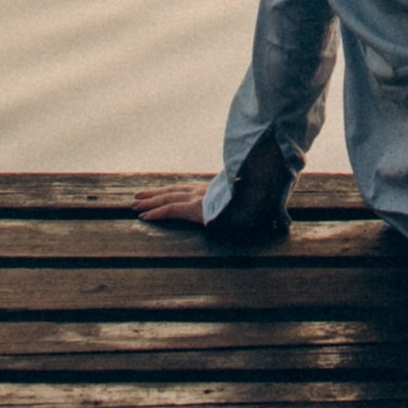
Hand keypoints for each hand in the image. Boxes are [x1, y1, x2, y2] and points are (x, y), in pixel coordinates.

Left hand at [134, 144, 293, 242]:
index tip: (158, 193)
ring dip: (150, 202)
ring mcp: (198, 199)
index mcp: (212, 190)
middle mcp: (202, 191)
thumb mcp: (252, 202)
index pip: (185, 188)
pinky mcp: (196, 209)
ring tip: (134, 206)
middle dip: (154, 194)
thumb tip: (274, 218)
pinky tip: (144, 217)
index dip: (170, 191)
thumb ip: (254, 206)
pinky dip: (156, 213)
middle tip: (137, 198)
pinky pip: (171, 210)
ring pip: (168, 199)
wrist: (261, 201)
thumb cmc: (259, 200)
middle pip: (173, 191)